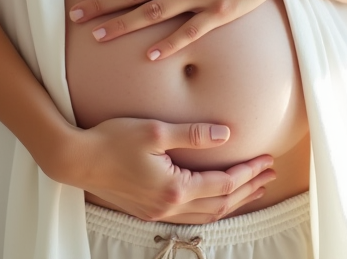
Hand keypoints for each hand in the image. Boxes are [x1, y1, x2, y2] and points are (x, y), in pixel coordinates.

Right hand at [66, 116, 275, 223]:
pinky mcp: (148, 211)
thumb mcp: (155, 131)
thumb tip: (227, 135)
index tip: (266, 159)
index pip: (223, 184)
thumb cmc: (112, 139)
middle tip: (269, 174)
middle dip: (248, 188)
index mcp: (174, 188)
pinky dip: (211, 208)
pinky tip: (217, 199)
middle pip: (220, 203)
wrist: (77, 160)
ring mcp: (158, 212)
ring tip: (253, 188)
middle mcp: (169, 207)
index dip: (248, 172)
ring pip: (207, 215)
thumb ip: (194, 134)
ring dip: (233, 201)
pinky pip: (191, 216)